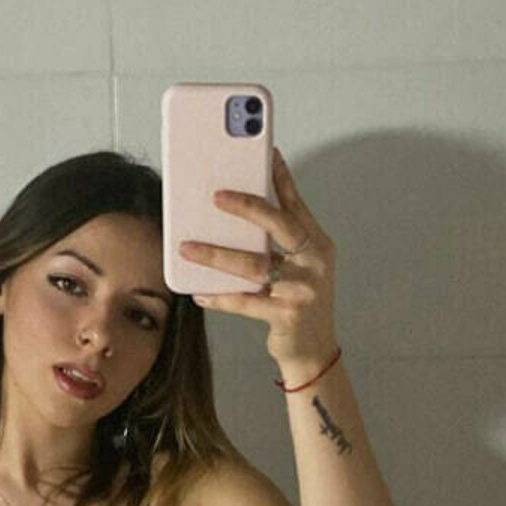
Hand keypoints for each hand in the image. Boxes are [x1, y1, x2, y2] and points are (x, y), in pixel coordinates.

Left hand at [178, 145, 336, 371]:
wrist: (314, 352)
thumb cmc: (299, 304)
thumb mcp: (296, 268)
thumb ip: (277, 244)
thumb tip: (236, 217)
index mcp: (317, 245)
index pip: (296, 205)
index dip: (281, 178)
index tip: (266, 153)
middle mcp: (314, 263)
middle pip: (279, 225)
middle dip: (248, 207)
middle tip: (216, 196)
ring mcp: (302, 290)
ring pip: (253, 266)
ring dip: (217, 255)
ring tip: (188, 248)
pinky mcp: (287, 316)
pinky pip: (245, 302)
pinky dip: (220, 297)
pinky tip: (199, 292)